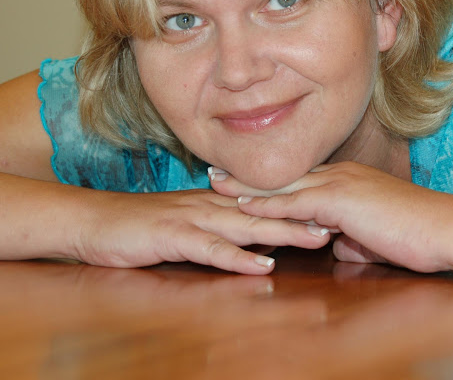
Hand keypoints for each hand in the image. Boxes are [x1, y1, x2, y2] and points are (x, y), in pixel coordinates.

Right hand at [73, 188, 329, 273]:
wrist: (97, 221)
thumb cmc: (144, 226)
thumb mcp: (189, 224)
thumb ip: (223, 230)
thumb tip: (259, 241)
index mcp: (216, 203)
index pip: (263, 202)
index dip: (297, 206)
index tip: (330, 211)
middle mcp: (210, 205)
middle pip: (263, 210)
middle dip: (302, 216)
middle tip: (338, 222)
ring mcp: (192, 219)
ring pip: (246, 225)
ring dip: (282, 232)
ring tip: (316, 239)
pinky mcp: (174, 236)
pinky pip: (211, 248)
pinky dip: (238, 258)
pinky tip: (262, 266)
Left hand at [209, 162, 452, 273]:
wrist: (443, 228)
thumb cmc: (412, 231)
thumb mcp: (373, 233)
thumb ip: (350, 236)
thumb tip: (336, 247)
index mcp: (342, 179)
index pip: (296, 177)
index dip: (266, 179)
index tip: (240, 178)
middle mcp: (335, 174)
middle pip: (281, 174)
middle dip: (246, 175)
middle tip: (214, 172)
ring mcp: (336, 184)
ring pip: (282, 184)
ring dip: (247, 186)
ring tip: (216, 184)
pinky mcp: (340, 201)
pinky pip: (296, 203)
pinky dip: (268, 206)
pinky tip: (244, 207)